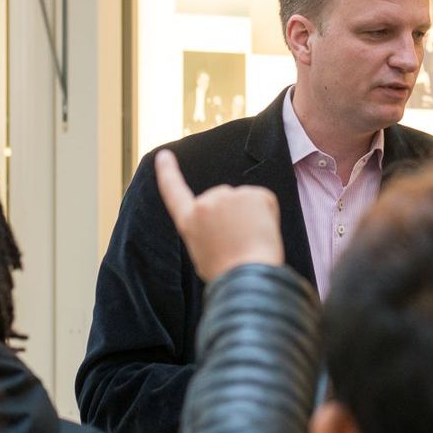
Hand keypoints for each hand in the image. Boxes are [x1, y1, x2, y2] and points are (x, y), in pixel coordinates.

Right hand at [155, 148, 283, 280]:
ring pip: (245, 201)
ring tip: (250, 242)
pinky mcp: (252, 194)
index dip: (168, 172)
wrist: (247, 277)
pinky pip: (264, 201)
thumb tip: (226, 222)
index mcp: (188, 221)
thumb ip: (207, 230)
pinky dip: (268, 215)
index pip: (174, 190)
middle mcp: (204, 203)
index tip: (164, 155)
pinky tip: (262, 233)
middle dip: (234, 215)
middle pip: (223, 198)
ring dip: (252, 217)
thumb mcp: (203, 252)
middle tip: (239, 244)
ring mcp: (228, 196)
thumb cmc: (227, 274)